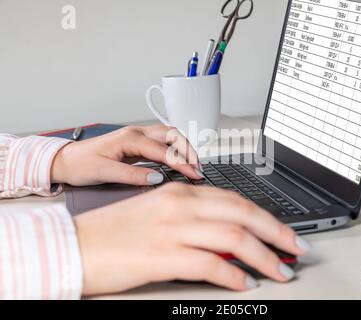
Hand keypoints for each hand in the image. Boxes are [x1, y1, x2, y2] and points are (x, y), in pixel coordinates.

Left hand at [51, 126, 202, 186]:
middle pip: (172, 134)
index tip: (194, 174)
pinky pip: (162, 143)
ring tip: (194, 164)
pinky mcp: (137, 143)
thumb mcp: (104, 172)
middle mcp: (136, 133)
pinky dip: (175, 150)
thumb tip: (157, 177)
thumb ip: (132, 175)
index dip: (181, 162)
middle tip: (199, 168)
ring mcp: (137, 137)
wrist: (66, 160)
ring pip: (169, 136)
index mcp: (129, 138)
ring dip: (184, 147)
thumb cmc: (81, 164)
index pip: (163, 149)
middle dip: (189, 149)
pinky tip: (180, 161)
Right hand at [74, 183, 310, 295]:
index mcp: (182, 192)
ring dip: (264, 257)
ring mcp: (172, 229)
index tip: (285, 233)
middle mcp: (181, 205)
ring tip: (279, 272)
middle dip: (277, 233)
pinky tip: (245, 284)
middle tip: (296, 249)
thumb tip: (231, 238)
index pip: (238, 200)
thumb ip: (197, 221)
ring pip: (234, 237)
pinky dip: (234, 275)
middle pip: (244, 214)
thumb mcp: (161, 215)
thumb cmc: (116, 231)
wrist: (75, 244)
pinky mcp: (162, 255)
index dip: (268, 218)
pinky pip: (211, 264)